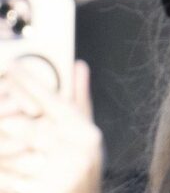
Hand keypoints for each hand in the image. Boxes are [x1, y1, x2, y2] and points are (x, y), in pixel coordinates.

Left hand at [0, 61, 101, 192]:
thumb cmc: (80, 171)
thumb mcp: (84, 135)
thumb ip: (79, 100)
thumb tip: (78, 66)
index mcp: (85, 132)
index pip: (51, 99)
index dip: (28, 81)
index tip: (10, 65)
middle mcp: (76, 150)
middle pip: (25, 125)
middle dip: (4, 116)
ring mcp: (59, 172)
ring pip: (12, 151)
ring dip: (1, 144)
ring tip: (2, 133)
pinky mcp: (42, 190)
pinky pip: (7, 176)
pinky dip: (2, 169)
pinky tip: (2, 160)